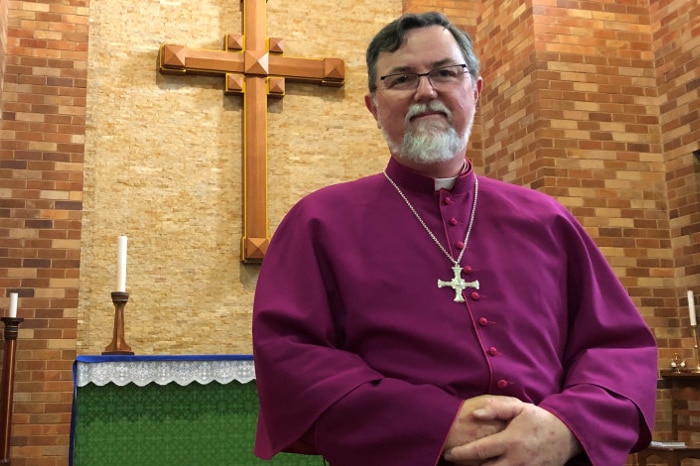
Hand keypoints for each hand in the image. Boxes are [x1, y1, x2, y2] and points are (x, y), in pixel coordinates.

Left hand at [443, 402, 581, 465]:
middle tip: (454, 463)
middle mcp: (517, 460)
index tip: (448, 454)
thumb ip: (496, 408)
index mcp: (510, 441)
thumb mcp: (519, 407)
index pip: (479, 450)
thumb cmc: (538, 419)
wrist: (567, 435)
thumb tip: (474, 414)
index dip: (461, 454)